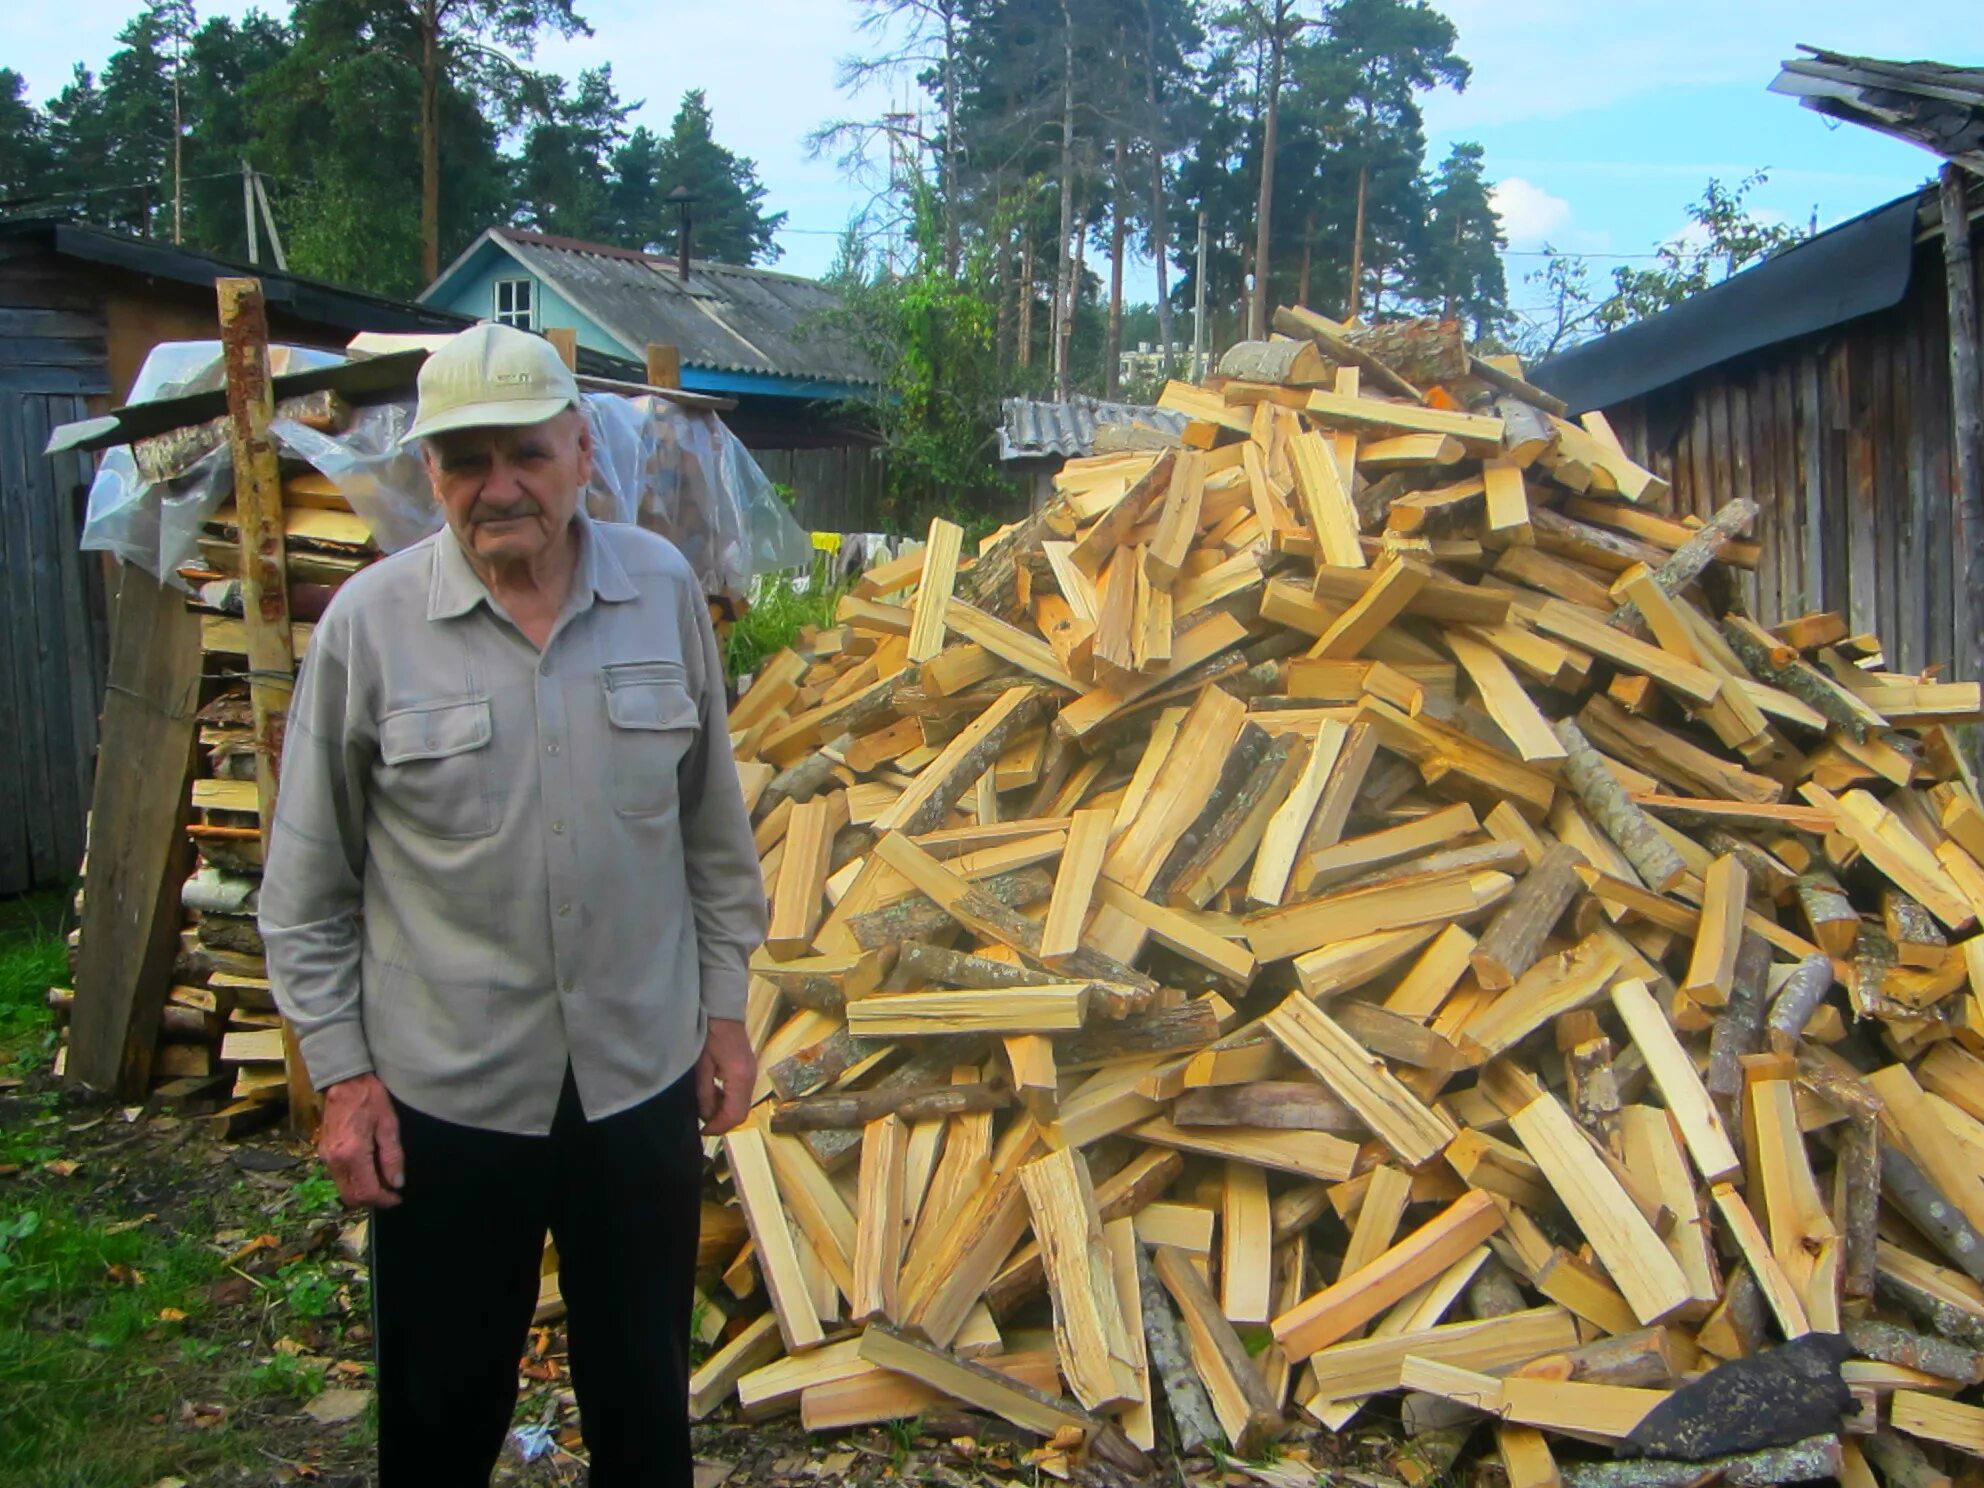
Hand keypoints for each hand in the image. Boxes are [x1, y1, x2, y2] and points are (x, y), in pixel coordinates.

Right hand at [318, 1074, 404, 1207]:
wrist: (344, 1080)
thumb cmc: (370, 1097)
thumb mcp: (389, 1124)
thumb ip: (392, 1156)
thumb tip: (396, 1183)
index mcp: (352, 1153)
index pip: (367, 1191)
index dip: (384, 1200)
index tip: (397, 1198)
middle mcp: (334, 1160)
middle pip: (351, 1197)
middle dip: (372, 1200)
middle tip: (391, 1192)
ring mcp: (325, 1157)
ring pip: (343, 1189)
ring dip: (363, 1192)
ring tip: (383, 1180)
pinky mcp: (323, 1152)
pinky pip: (339, 1177)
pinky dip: (354, 1181)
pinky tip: (369, 1169)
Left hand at [695, 1018, 754, 1136]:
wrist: (722, 1010)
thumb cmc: (708, 1035)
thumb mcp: (701, 1066)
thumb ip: (705, 1093)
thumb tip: (706, 1116)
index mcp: (739, 1078)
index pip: (735, 1114)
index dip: (719, 1127)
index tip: (702, 1131)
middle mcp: (751, 1078)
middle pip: (742, 1112)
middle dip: (722, 1122)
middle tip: (703, 1123)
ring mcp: (752, 1073)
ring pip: (742, 1104)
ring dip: (725, 1112)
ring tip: (706, 1109)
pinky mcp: (749, 1069)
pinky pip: (742, 1094)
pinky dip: (729, 1101)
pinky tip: (715, 1094)